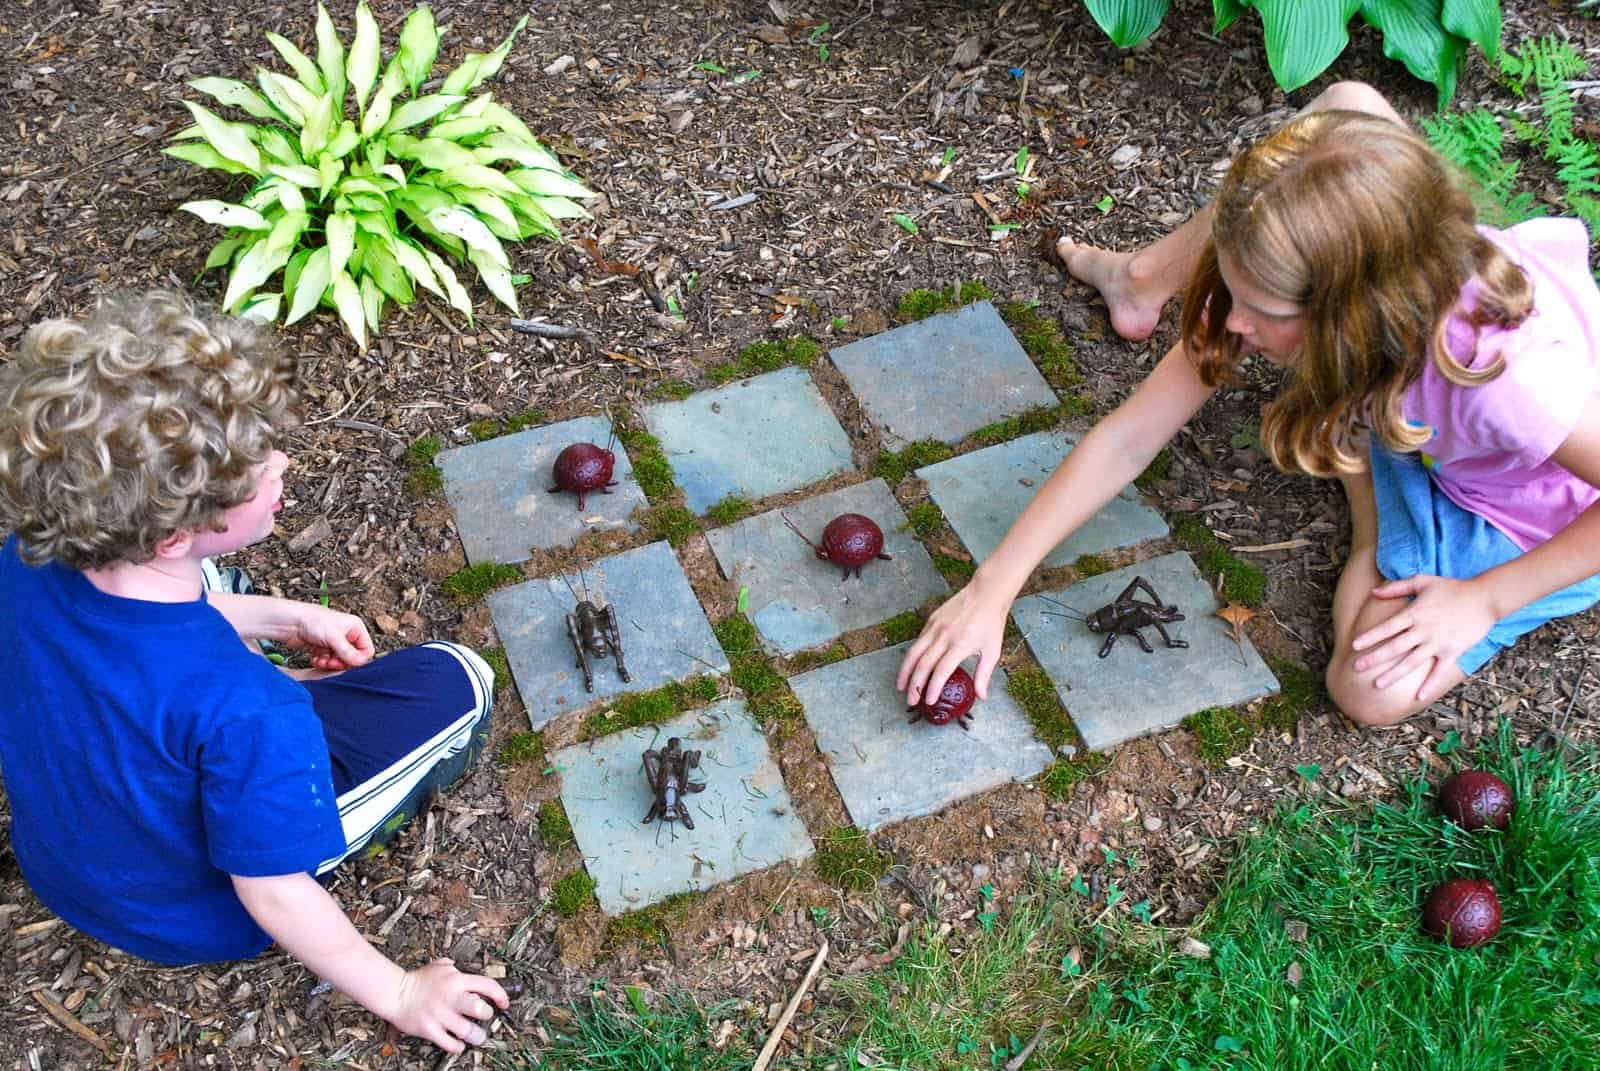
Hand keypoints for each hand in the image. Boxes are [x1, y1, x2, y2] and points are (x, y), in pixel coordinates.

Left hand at [284, 603, 374, 670]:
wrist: (290, 622)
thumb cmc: (311, 619)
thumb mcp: (334, 637)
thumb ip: (348, 652)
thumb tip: (360, 663)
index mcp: (355, 628)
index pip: (366, 649)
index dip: (358, 658)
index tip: (346, 662)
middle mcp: (346, 635)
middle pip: (352, 657)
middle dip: (341, 662)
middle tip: (331, 662)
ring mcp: (334, 643)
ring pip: (339, 661)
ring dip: (330, 663)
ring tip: (322, 660)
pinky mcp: (324, 648)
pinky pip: (328, 661)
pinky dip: (322, 662)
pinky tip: (316, 658)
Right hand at [390, 959, 508, 1052]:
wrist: (394, 993)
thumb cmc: (418, 980)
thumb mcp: (439, 966)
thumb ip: (454, 967)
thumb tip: (462, 967)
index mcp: (456, 980)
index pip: (488, 986)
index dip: (500, 996)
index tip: (504, 1003)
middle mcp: (451, 997)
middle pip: (480, 1010)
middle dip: (487, 1016)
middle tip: (484, 1018)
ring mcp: (440, 1015)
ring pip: (468, 1031)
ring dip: (477, 1036)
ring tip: (478, 1037)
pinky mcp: (429, 1030)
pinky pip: (450, 1044)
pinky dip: (458, 1047)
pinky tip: (459, 1044)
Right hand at [896, 576, 1011, 706]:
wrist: (985, 594)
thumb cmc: (991, 623)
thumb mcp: (992, 651)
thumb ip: (983, 675)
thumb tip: (981, 696)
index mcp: (960, 645)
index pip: (941, 671)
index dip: (933, 688)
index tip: (929, 701)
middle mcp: (944, 636)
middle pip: (922, 665)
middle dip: (915, 686)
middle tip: (911, 701)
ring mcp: (935, 627)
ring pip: (913, 653)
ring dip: (905, 672)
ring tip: (901, 686)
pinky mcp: (931, 620)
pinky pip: (918, 641)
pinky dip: (912, 657)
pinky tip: (910, 667)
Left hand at [1352, 574, 1495, 701]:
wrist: (1484, 598)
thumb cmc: (1451, 588)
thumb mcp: (1423, 581)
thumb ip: (1397, 587)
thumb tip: (1373, 591)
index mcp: (1415, 613)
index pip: (1387, 627)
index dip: (1370, 637)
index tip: (1354, 645)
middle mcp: (1424, 630)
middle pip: (1395, 647)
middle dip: (1374, 658)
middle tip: (1355, 668)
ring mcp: (1438, 643)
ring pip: (1412, 662)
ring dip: (1394, 674)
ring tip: (1377, 684)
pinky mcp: (1453, 651)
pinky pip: (1439, 671)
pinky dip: (1430, 684)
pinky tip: (1418, 696)